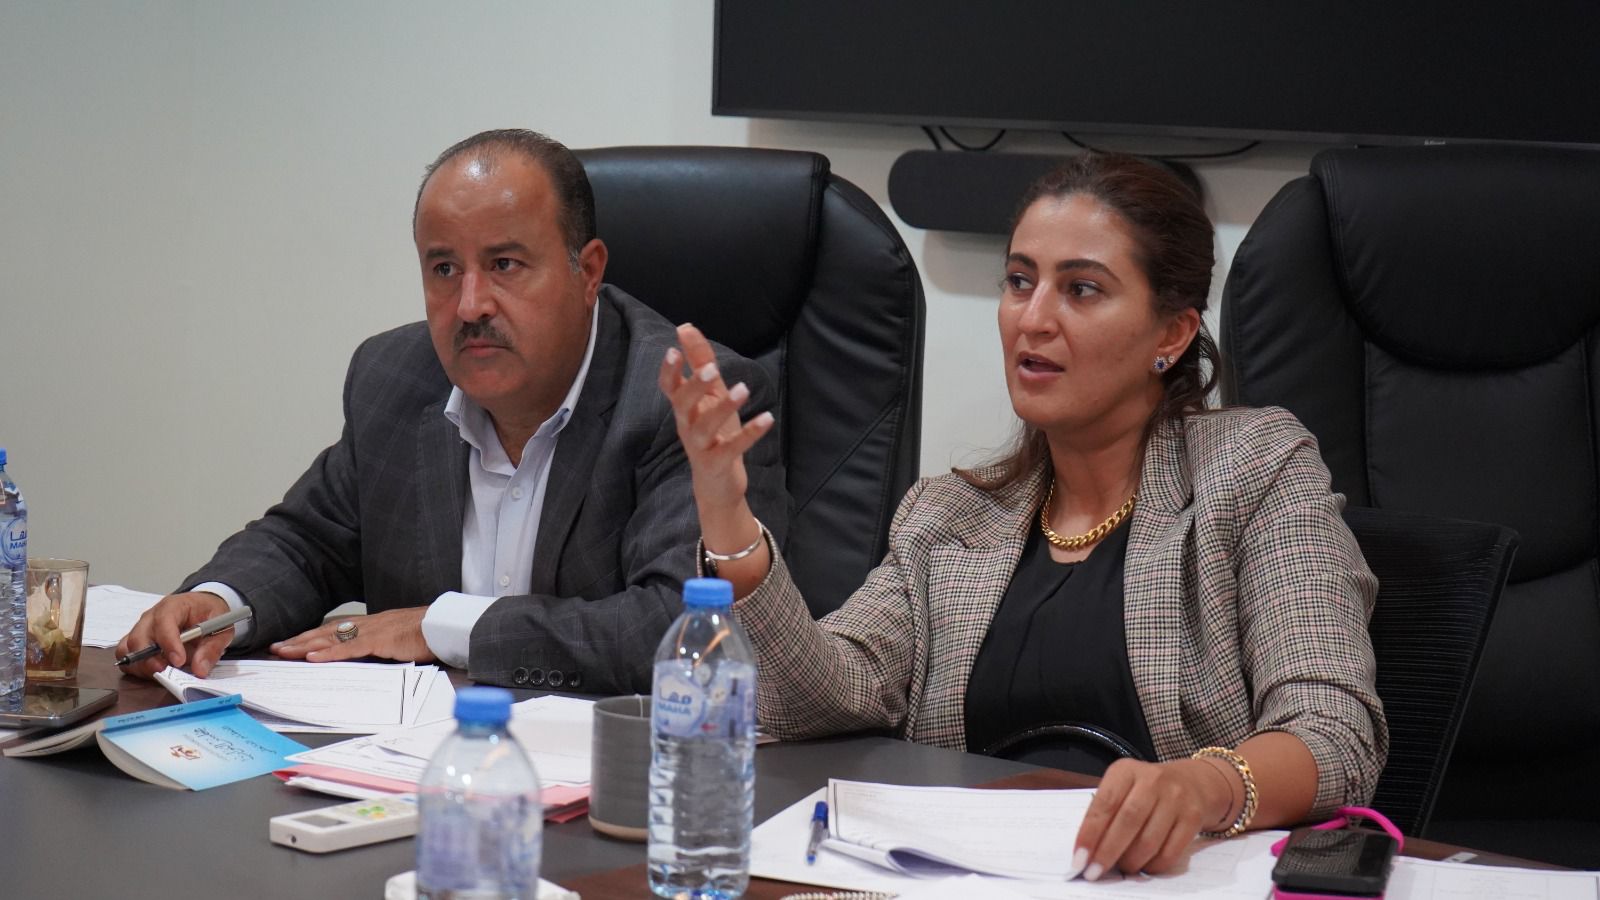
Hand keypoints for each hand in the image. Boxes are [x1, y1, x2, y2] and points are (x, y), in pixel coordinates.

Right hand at [115, 591, 233, 678]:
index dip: (169, 643)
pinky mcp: (137, 641)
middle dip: (149, 659)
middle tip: (166, 672)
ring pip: (128, 648)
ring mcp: (141, 628)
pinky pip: (126, 654)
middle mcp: (151, 616)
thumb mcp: (221, 628)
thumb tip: (199, 670)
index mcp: (173, 606)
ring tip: (161, 673)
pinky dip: (135, 666)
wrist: (201, 608)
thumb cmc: (208, 615)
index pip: (164, 622)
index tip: (178, 661)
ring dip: (141, 665)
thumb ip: (211, 648)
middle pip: (139, 637)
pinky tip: (152, 672)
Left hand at [270, 607, 435, 663]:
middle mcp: (366, 624)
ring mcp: (372, 631)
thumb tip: (365, 659)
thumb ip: (379, 648)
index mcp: (370, 625)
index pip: (334, 630)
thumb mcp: (397, 642)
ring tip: (284, 652)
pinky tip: (313, 657)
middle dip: (299, 640)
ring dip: (305, 645)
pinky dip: (329, 652)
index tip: (291, 643)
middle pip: (326, 632)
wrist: (444, 626)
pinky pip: (349, 647)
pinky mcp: (380, 640)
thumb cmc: (426, 635)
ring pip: (331, 637)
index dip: (311, 637)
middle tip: (275, 648)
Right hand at [657, 323, 774, 515]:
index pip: (669, 387)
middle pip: (683, 404)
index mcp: (685, 408)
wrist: (717, 485)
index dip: (669, 370)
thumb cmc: (713, 434)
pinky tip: (767, 418)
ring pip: (705, 427)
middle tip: (712, 369)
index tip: (673, 349)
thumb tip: (686, 328)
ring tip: (743, 389)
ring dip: (723, 407)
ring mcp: (700, 447)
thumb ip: (700, 362)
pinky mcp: (717, 464)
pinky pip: (732, 448)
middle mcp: (687, 426)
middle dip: (695, 386)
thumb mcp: (710, 396)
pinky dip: (750, 433)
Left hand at [1073, 758, 1234, 878]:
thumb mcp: (1122, 787)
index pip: (1105, 803)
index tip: (1079, 858)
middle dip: (1107, 851)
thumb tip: (1087, 851)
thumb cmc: (1145, 790)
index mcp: (1126, 770)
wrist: (1192, 782)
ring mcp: (1176, 799)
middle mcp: (1152, 781)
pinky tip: (1144, 867)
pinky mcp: (1193, 818)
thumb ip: (1105, 812)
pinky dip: (1153, 865)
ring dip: (1131, 861)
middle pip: (1127, 821)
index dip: (1090, 833)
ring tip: (1122, 868)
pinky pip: (1170, 851)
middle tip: (1094, 872)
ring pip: (1149, 839)